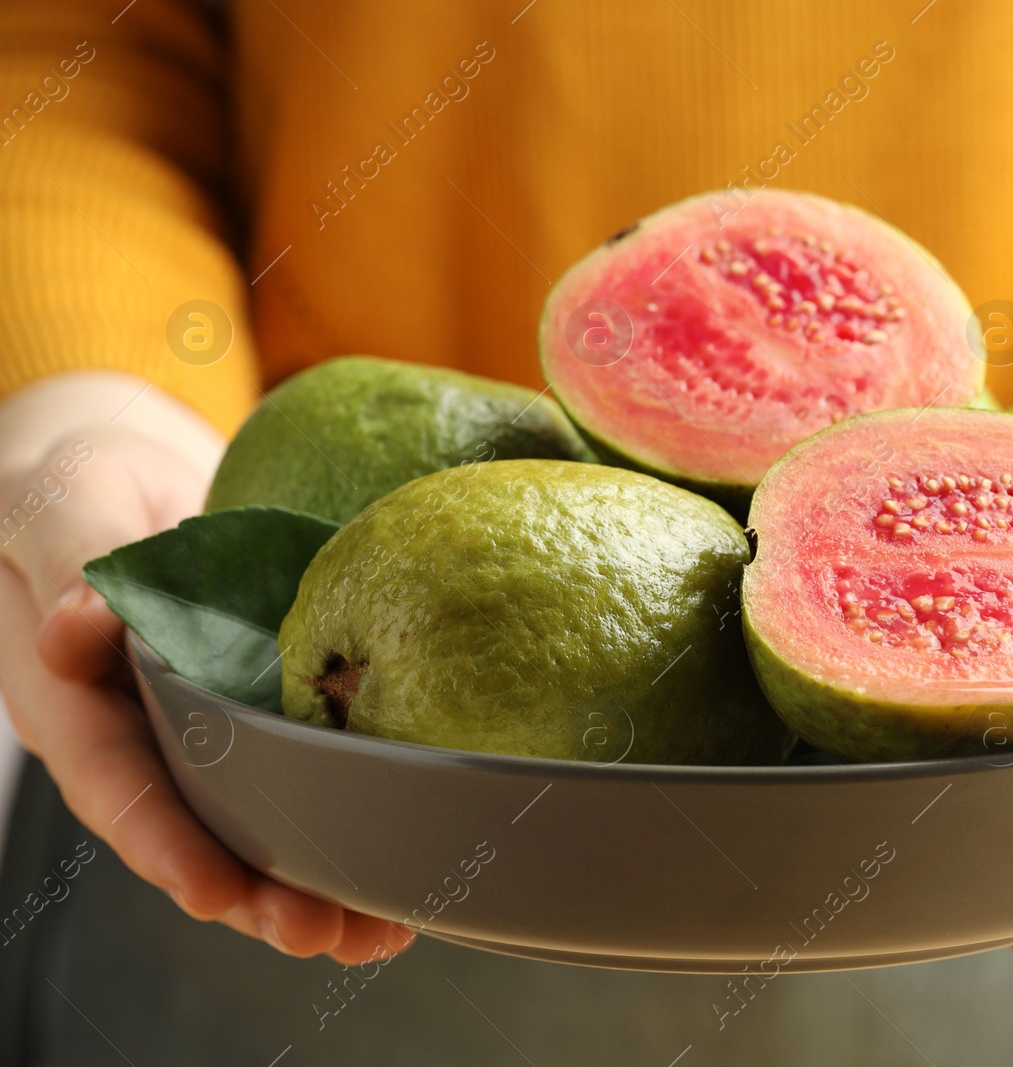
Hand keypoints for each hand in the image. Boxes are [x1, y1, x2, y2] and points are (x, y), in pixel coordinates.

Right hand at [0, 373, 409, 964]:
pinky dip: (346, 824)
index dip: (165, 845)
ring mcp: (199, 732)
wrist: (129, 475)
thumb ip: (67, 561)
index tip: (219, 893)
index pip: (116, 787)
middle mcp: (137, 734)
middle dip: (257, 894)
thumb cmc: (80, 483)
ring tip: (380, 931)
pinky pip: (296, 777)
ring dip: (312, 883)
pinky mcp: (255, 714)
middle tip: (326, 933)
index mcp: (75, 701)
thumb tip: (76, 624)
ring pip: (251, 826)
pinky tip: (405, 866)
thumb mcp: (66, 502)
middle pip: (192, 833)